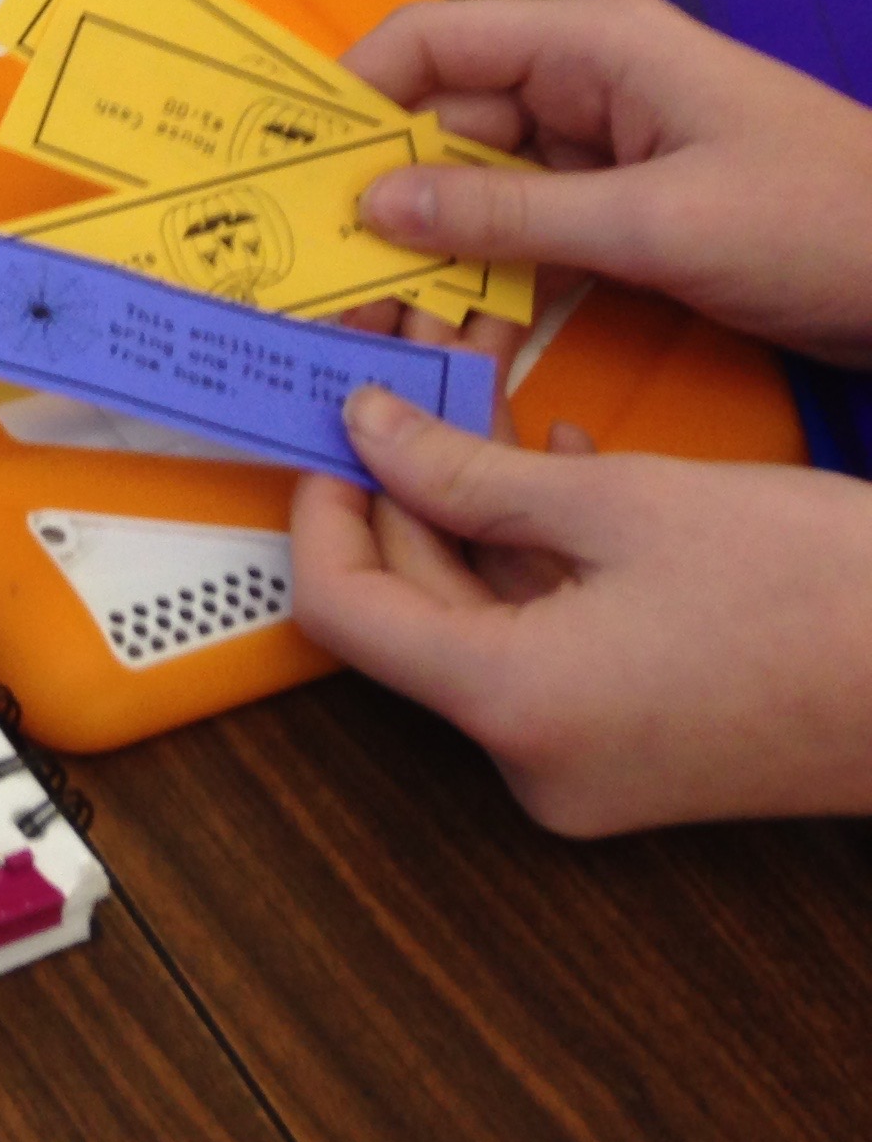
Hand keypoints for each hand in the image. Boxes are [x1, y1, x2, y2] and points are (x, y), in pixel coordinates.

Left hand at [291, 388, 871, 833]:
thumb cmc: (822, 591)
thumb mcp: (625, 504)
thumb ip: (472, 473)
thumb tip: (369, 431)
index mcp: (512, 707)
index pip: (341, 609)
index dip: (320, 509)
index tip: (332, 429)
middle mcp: (533, 759)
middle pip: (411, 610)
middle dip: (405, 486)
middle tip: (410, 376)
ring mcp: (589, 764)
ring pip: (481, 619)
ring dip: (474, 510)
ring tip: (484, 397)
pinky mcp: (640, 750)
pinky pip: (548, 646)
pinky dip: (539, 561)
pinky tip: (560, 466)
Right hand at [343, 0, 871, 357]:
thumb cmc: (826, 220)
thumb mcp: (654, 223)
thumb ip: (507, 215)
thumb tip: (375, 205)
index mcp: (591, 46)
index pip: (430, 43)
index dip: (349, 96)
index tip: (288, 165)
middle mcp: (586, 83)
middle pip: (441, 125)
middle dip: (379, 200)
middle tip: (319, 276)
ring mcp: (606, 148)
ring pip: (476, 190)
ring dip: (429, 254)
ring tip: (378, 325)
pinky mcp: (627, 209)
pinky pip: (527, 234)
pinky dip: (488, 280)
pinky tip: (454, 338)